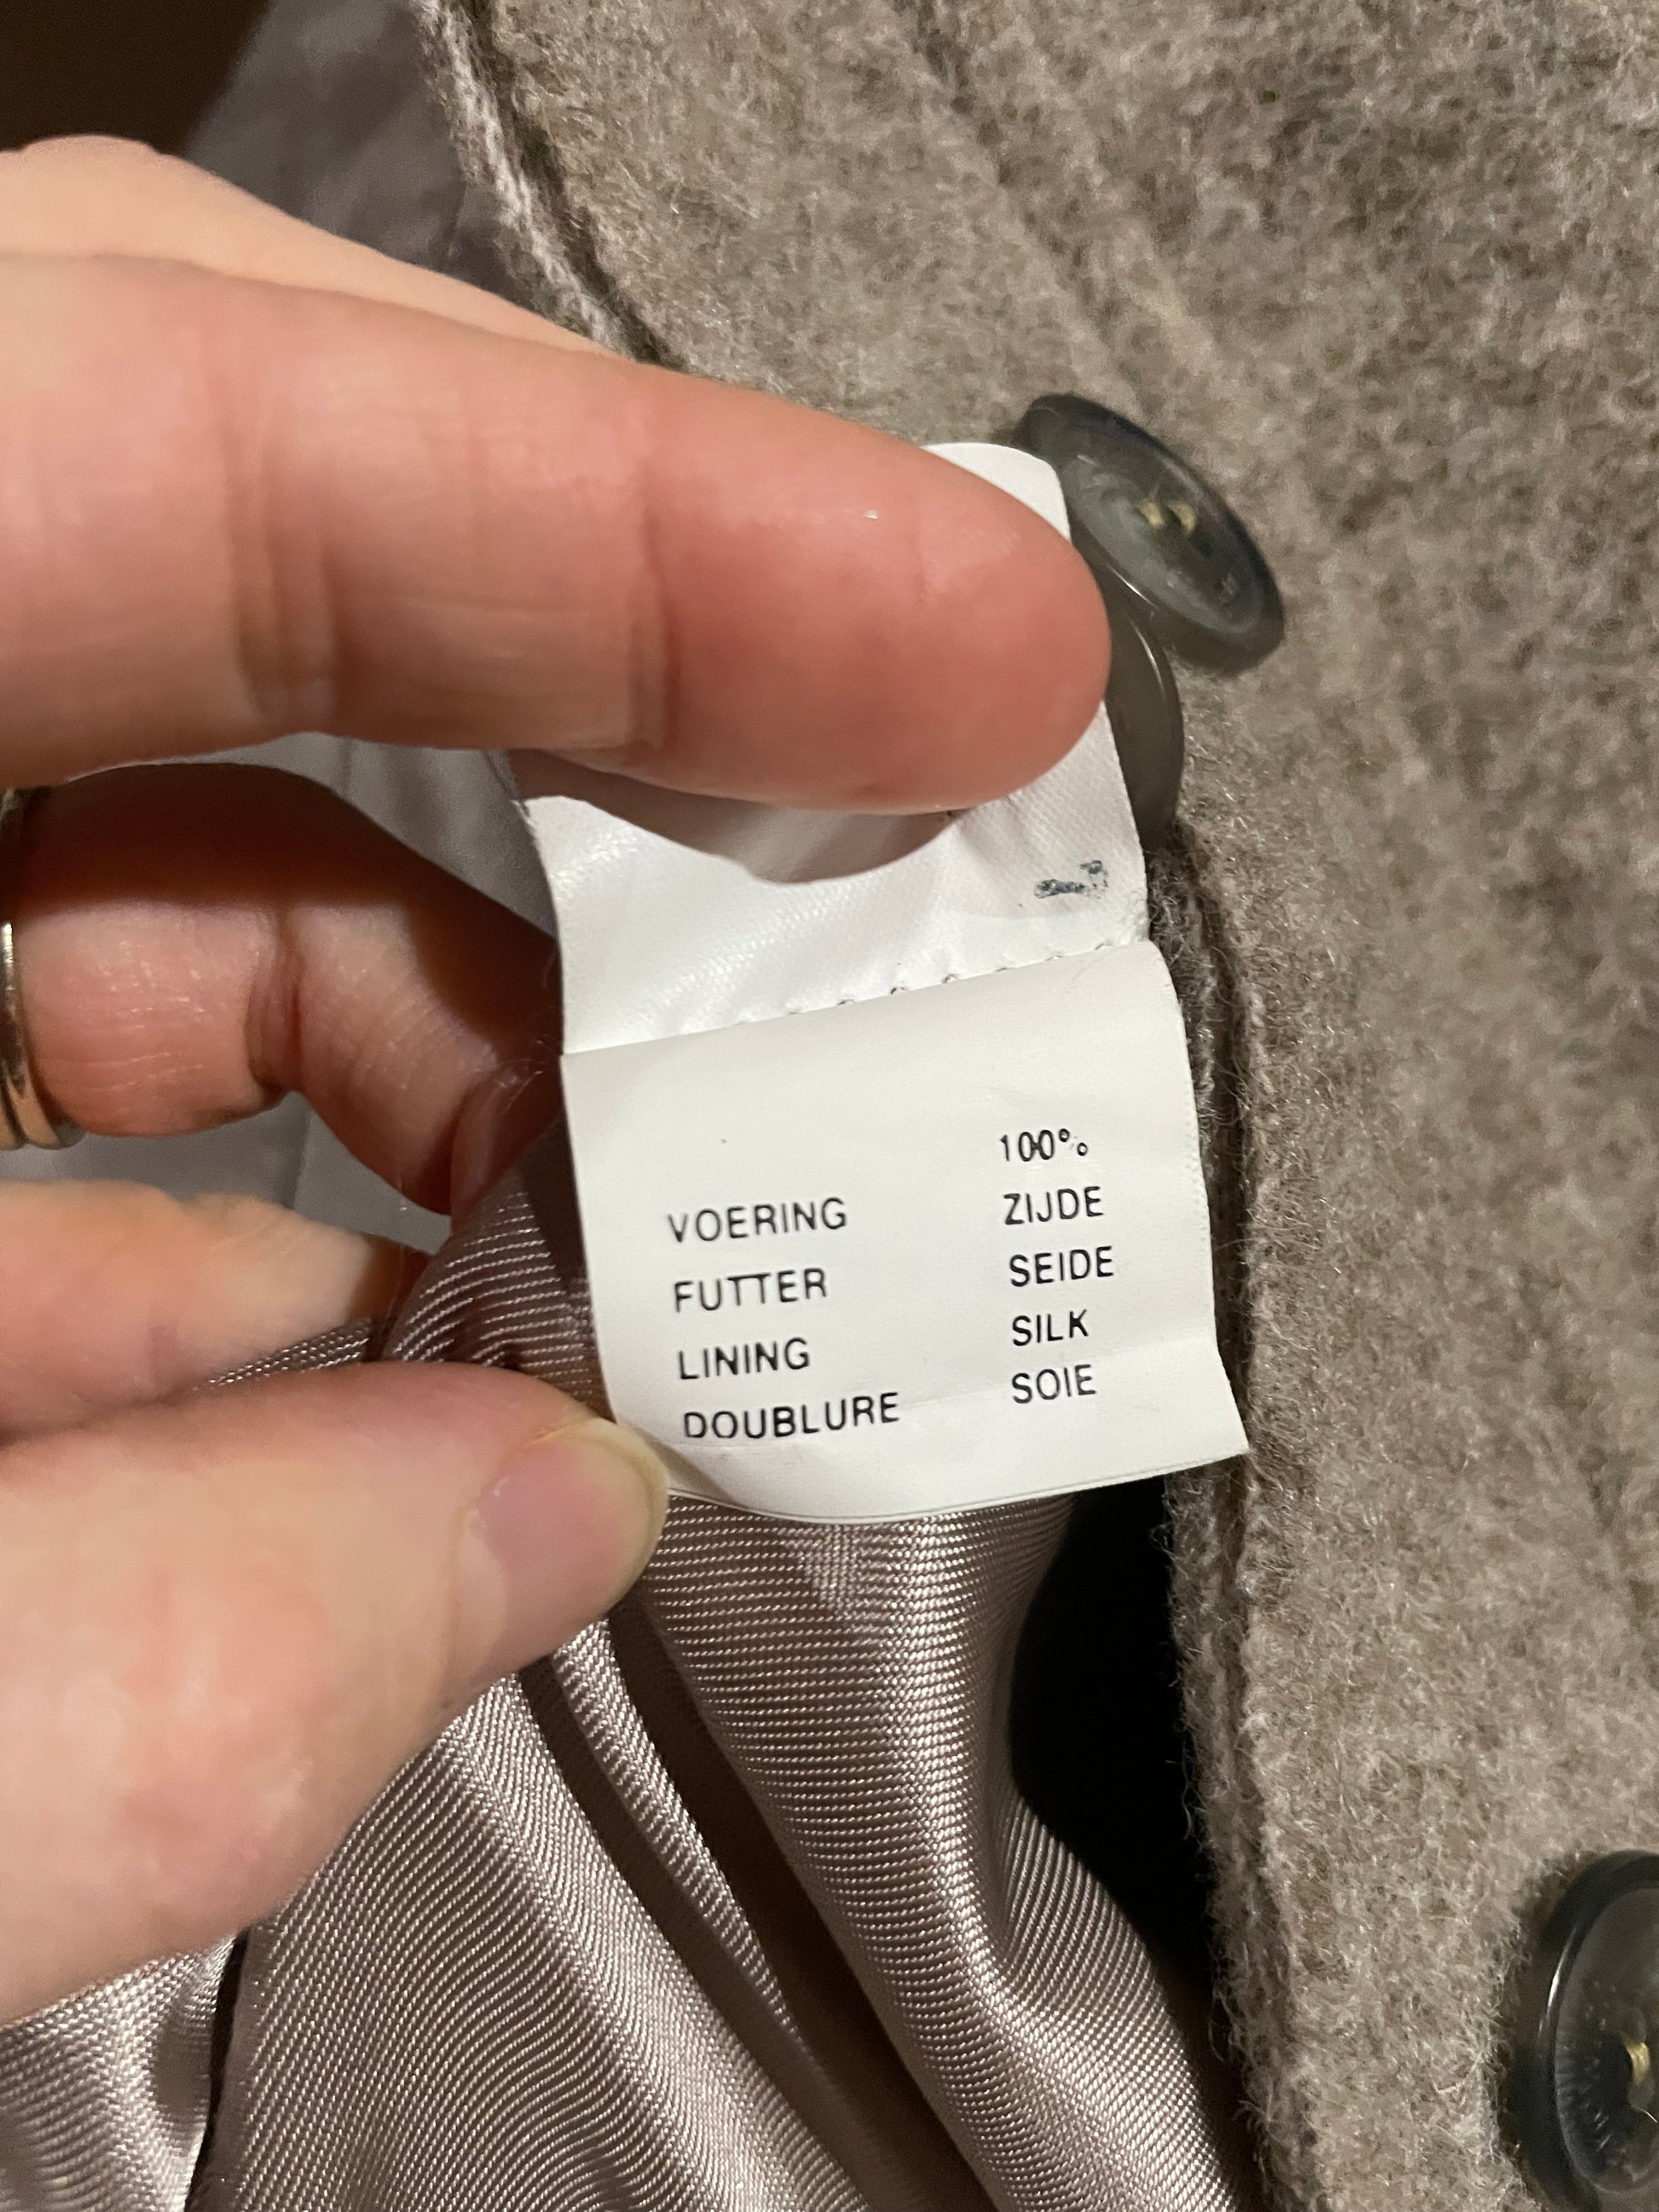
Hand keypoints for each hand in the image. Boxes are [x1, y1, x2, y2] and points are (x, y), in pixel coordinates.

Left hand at [0, 137, 1107, 2024]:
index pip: (150, 419)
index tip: (977, 649)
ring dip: (419, 1000)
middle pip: (174, 498)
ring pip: (119, 785)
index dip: (612, 515)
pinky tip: (379, 1335)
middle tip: (859, 894)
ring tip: (637, 1226)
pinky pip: (10, 993)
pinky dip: (223, 1150)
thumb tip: (527, 1508)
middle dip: (563, 704)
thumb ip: (161, 1663)